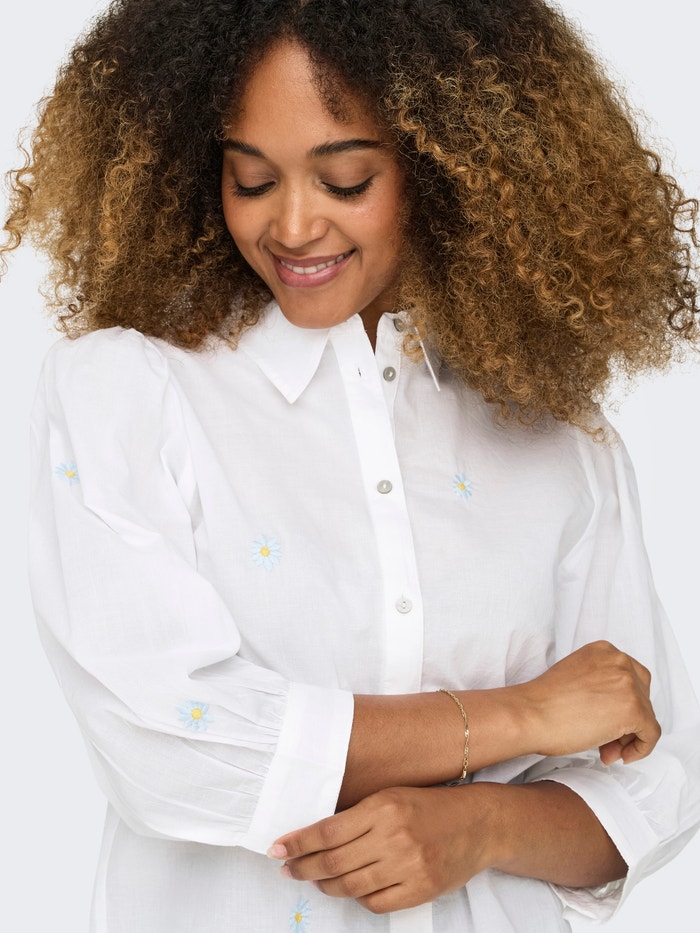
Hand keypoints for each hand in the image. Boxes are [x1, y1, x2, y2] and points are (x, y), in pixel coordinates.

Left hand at [270, 785, 492, 913]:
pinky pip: (375, 902)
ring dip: (324, 885)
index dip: (297, 843)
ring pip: (350, 886)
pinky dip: (358, 897)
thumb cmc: (430, 806)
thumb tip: (317, 835)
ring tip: (314, 880)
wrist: (479, 824)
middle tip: (287, 869)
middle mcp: (393, 836)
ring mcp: (408, 866)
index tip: (277, 849)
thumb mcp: (392, 797)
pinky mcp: (420, 890)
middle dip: (302, 868)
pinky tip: (352, 889)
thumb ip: (359, 815)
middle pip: (332, 862)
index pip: (327, 831)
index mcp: (383, 807)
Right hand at [517, 640, 660, 763]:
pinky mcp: (633, 709)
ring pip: (647, 715)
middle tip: (607, 740)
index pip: (630, 677)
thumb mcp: (577, 679)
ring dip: (629, 736)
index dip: (622, 703)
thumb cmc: (543, 703)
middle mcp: (619, 661)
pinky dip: (641, 748)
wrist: (529, 714)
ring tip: (607, 751)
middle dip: (628, 720)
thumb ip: (601, 686)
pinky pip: (651, 733)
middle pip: (642, 695)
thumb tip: (618, 713)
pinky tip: (620, 756)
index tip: (608, 721)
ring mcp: (628, 684)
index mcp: (603, 650)